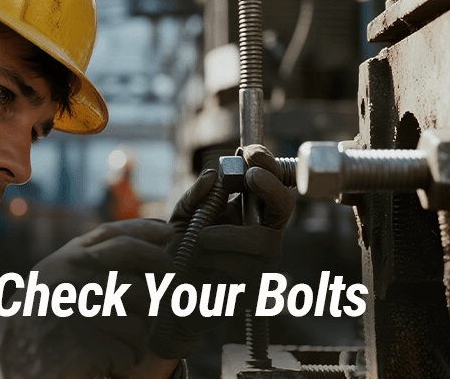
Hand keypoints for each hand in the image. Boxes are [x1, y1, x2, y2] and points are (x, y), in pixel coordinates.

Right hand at [0, 219, 175, 378]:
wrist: (10, 360)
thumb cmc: (39, 318)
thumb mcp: (56, 275)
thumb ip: (94, 255)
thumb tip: (156, 233)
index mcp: (65, 262)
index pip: (113, 236)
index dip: (146, 231)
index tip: (169, 231)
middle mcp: (74, 280)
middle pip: (141, 276)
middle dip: (161, 282)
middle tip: (167, 291)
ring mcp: (83, 312)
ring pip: (142, 316)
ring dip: (135, 330)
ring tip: (110, 336)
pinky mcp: (92, 346)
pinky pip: (132, 348)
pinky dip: (124, 356)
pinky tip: (101, 357)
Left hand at [161, 144, 294, 351]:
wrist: (166, 296)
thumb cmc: (177, 253)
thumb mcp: (181, 218)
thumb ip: (196, 197)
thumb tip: (213, 174)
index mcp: (246, 214)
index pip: (268, 184)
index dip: (266, 166)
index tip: (251, 153)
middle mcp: (261, 235)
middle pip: (283, 206)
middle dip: (271, 187)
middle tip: (251, 176)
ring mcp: (263, 263)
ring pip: (262, 240)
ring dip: (227, 235)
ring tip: (200, 241)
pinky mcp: (256, 289)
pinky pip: (246, 268)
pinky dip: (217, 262)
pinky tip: (202, 266)